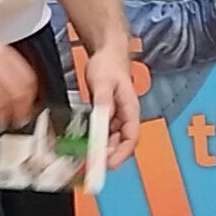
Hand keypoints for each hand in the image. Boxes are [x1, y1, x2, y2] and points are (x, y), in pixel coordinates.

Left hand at [80, 35, 139, 175]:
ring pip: (111, 139)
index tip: (108, 164)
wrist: (106, 52)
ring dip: (100, 149)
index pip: (131, 138)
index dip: (121, 154)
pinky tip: (84, 143)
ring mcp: (116, 116)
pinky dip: (95, 139)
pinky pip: (102, 131)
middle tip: (91, 164)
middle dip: (108, 155)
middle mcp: (126, 116)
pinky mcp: (106, 114)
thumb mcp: (104, 83)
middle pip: (120, 143)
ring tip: (86, 157)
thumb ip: (103, 103)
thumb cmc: (109, 65)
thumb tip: (100, 122)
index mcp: (131, 109)